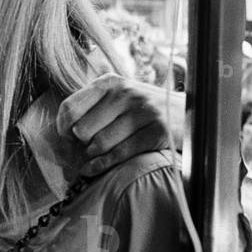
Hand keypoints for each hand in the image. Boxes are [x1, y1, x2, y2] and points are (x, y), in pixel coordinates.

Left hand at [57, 74, 184, 176]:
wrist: (190, 115)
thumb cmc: (142, 111)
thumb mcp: (116, 98)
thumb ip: (90, 108)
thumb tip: (60, 134)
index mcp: (110, 82)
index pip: (69, 107)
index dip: (62, 128)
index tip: (66, 138)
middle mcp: (126, 93)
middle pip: (82, 129)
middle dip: (80, 145)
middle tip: (84, 149)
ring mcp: (144, 111)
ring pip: (99, 144)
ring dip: (93, 156)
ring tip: (96, 155)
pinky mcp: (157, 131)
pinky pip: (118, 154)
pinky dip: (101, 166)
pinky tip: (93, 169)